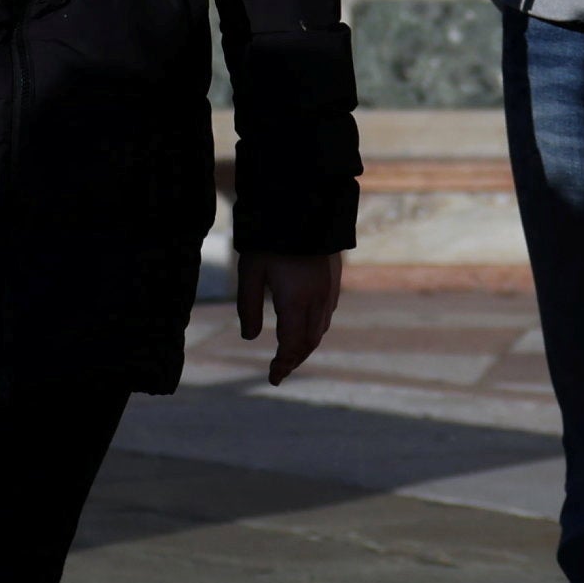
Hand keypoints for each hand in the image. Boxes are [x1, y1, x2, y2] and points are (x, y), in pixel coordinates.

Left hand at [236, 247, 344, 383]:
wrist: (304, 203)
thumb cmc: (270, 238)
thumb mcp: (250, 272)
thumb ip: (248, 307)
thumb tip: (250, 337)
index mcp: (296, 302)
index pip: (291, 345)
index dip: (282, 365)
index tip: (273, 379)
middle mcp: (317, 299)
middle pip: (310, 341)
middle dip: (295, 359)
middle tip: (280, 371)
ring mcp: (329, 288)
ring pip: (321, 327)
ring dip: (307, 344)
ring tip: (291, 353)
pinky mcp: (335, 277)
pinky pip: (327, 312)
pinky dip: (316, 327)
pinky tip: (306, 324)